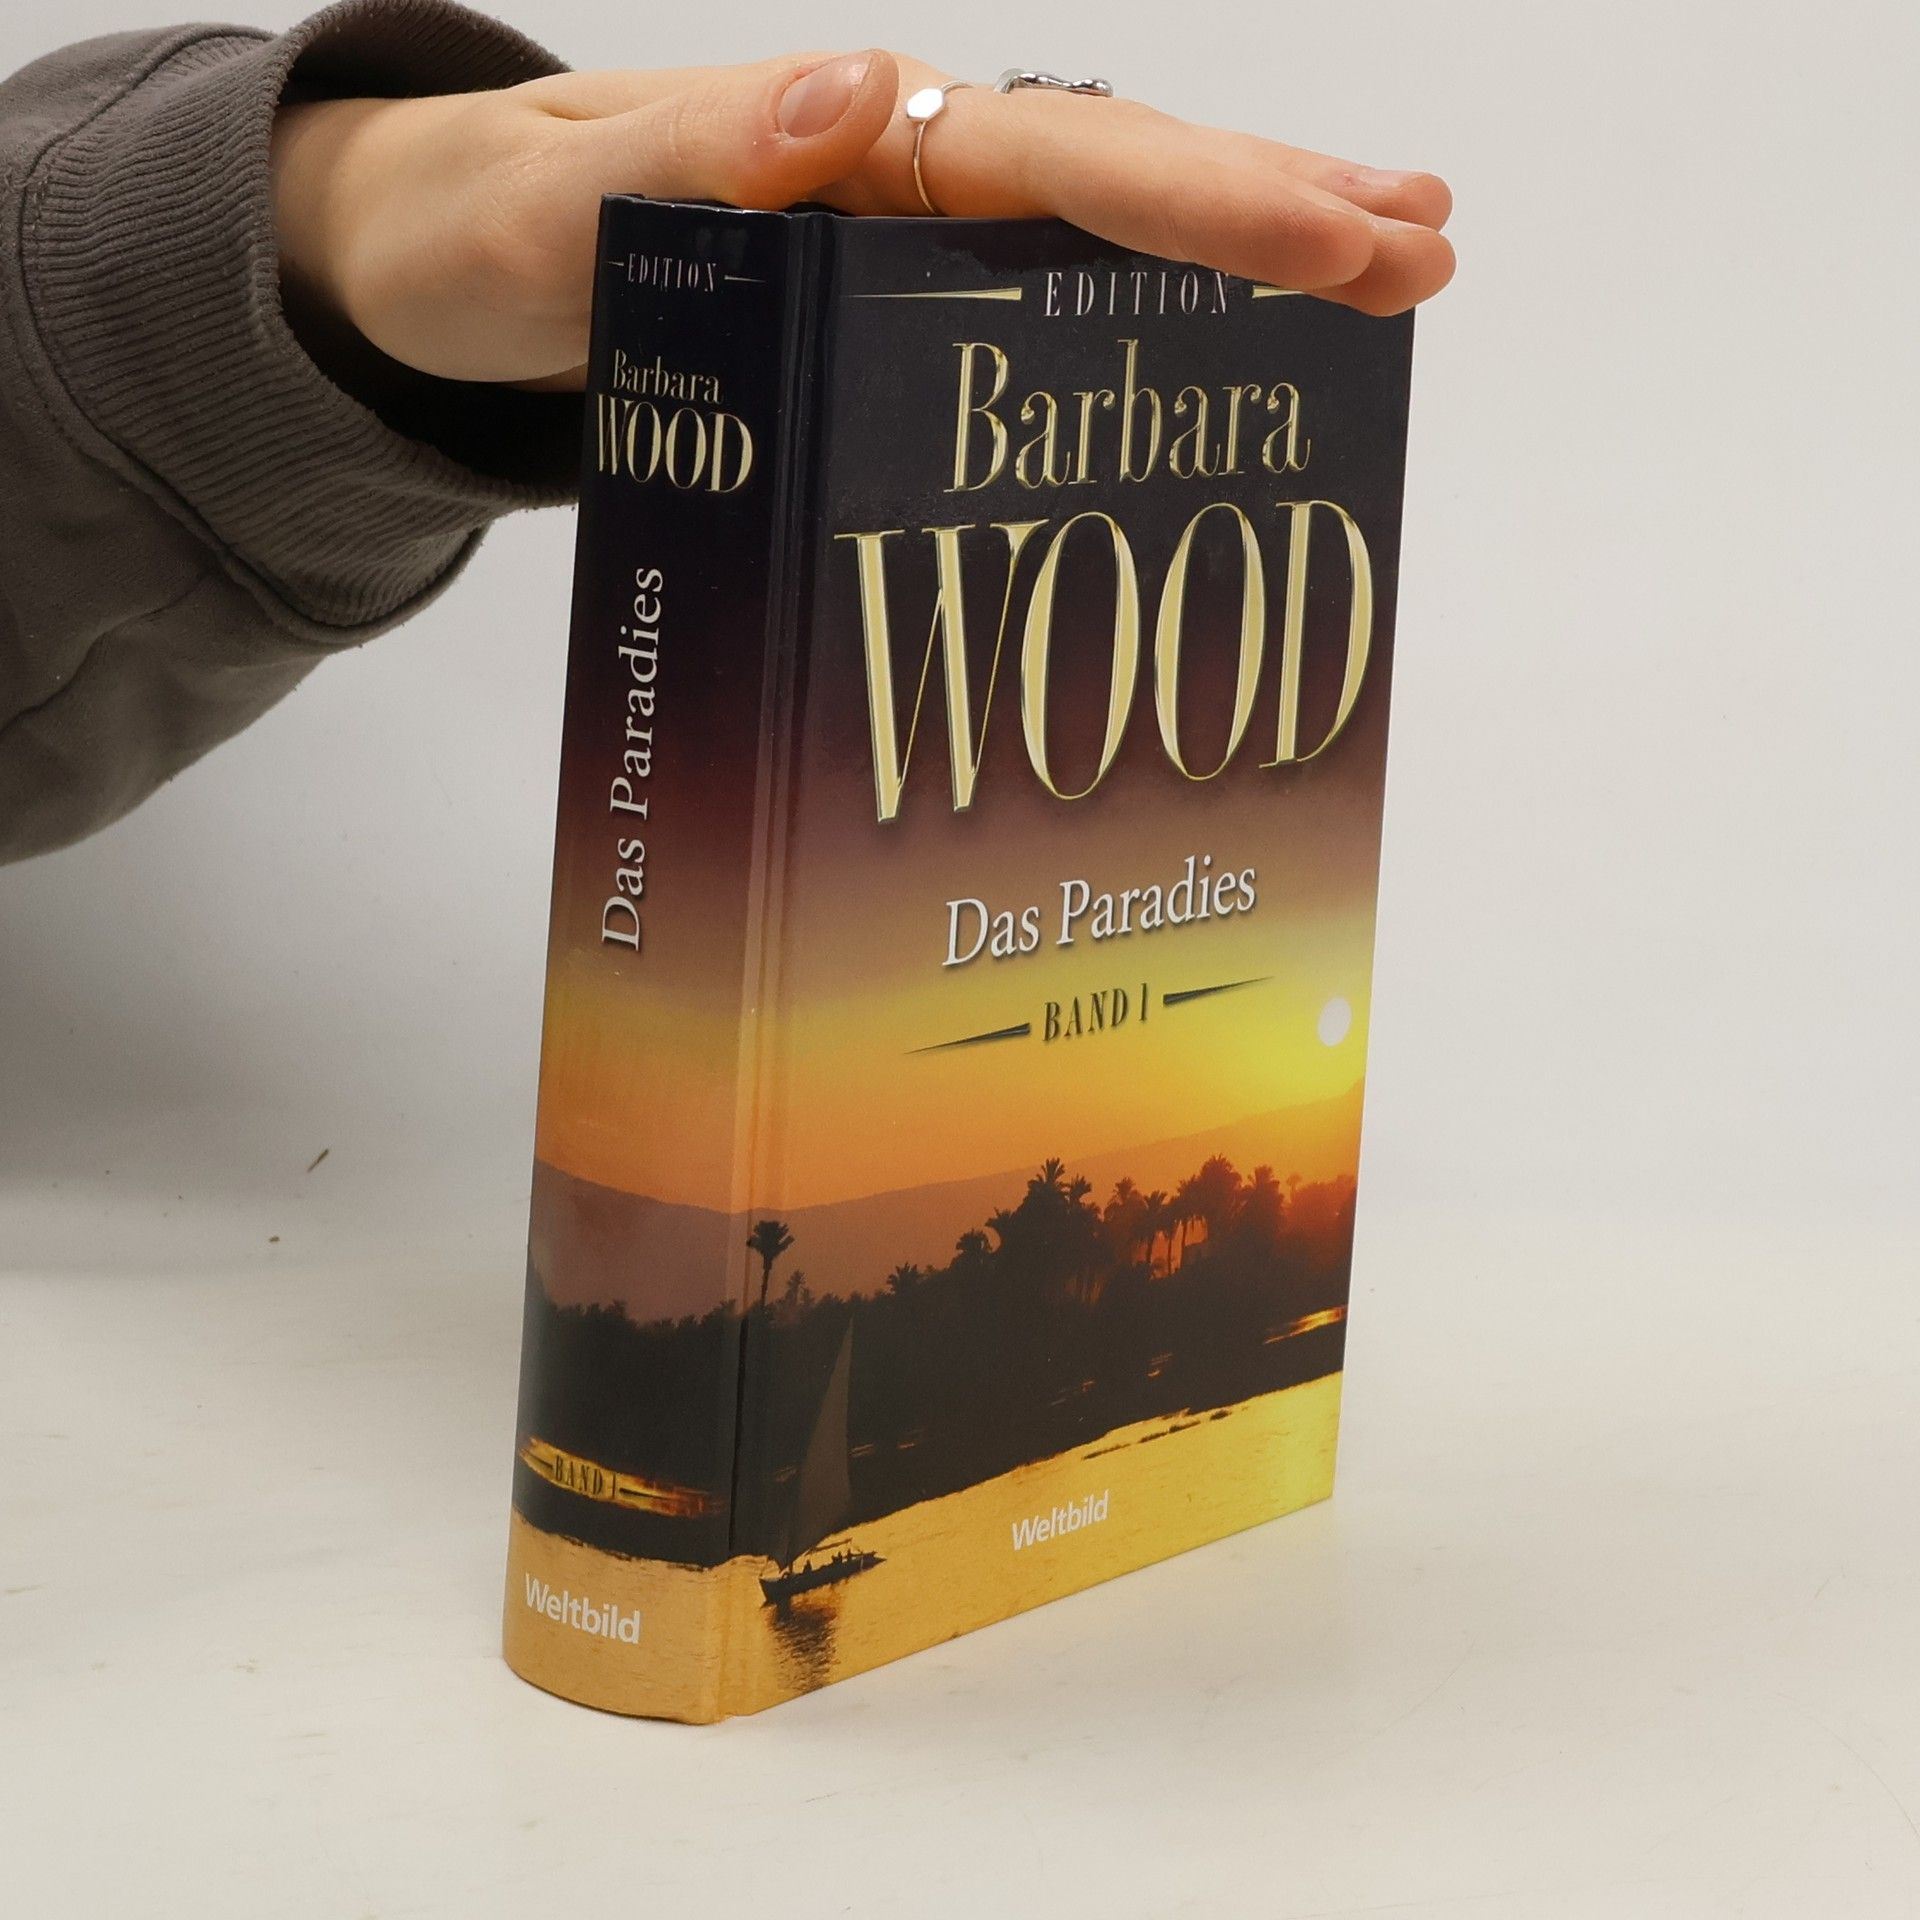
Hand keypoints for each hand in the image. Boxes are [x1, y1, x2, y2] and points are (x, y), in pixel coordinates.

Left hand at [271, 49, 1453, 389]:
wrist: (437, 268)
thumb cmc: (486, 238)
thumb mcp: (552, 210)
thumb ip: (686, 163)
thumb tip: (853, 90)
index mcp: (850, 144)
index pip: (1062, 164)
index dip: (1208, 200)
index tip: (1343, 242)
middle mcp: (894, 173)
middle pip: (1119, 181)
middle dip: (1274, 214)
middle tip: (1426, 254)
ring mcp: (897, 236)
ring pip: (1099, 232)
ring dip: (1241, 247)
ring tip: (1385, 270)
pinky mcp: (879, 299)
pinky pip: (1036, 298)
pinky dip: (1140, 310)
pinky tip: (1212, 342)